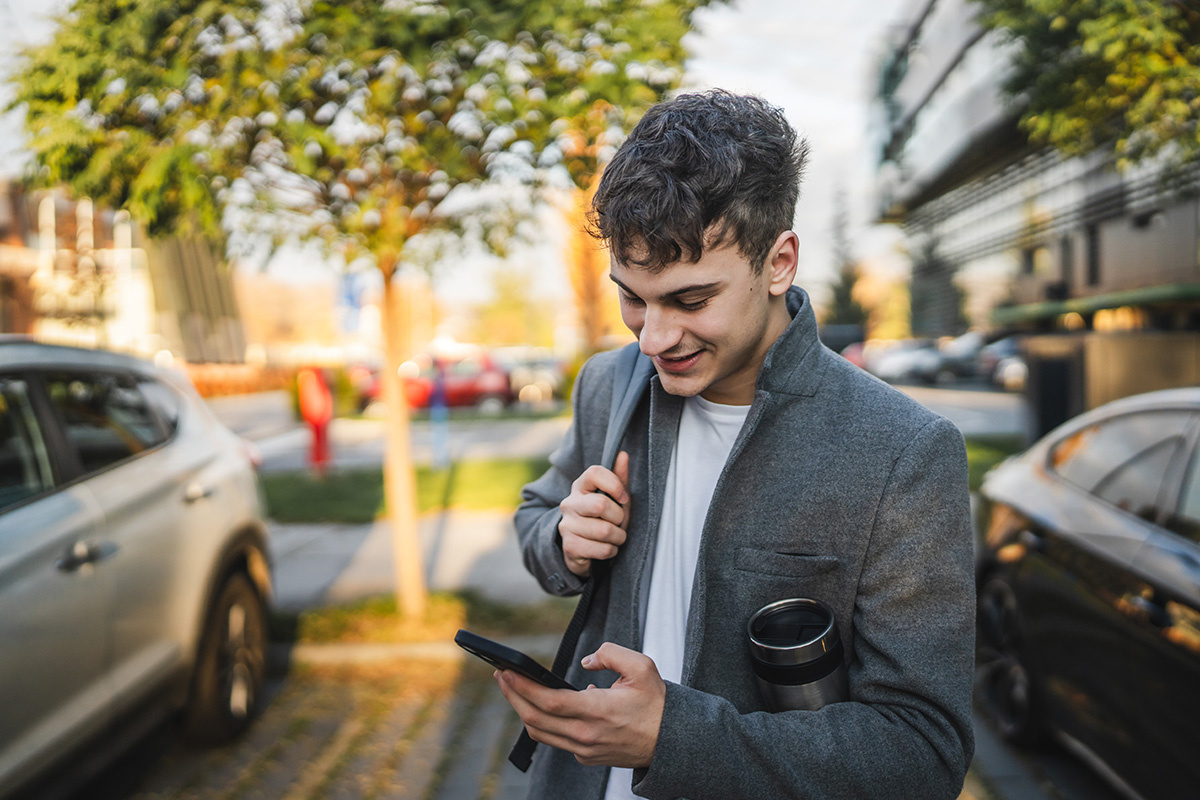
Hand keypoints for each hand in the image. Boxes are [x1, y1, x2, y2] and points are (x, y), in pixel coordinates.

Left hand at [496, 642, 664, 767]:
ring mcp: (585, 749)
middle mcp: (586, 734)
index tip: (507, 673)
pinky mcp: (586, 757)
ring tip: (516, 690)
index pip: (549, 701)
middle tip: (502, 678)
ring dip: (523, 710)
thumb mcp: (642, 667)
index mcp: (597, 711)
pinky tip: (549, 706)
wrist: (672, 742)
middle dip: (513, 696)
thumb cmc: (657, 704)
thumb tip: (587, 662)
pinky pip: (557, 740)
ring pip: (541, 733)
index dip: (523, 687)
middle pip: (535, 719)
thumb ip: (611, 654)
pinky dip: (546, 723)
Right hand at [558, 451, 630, 576]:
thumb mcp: (614, 498)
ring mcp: (567, 525)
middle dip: (619, 517)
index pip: (594, 473)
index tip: (623, 498)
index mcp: (580, 487)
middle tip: (620, 523)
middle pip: (601, 504)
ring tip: (615, 537)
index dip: (615, 485)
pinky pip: (601, 549)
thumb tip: (623, 454)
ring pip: (604, 531)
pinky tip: (606, 548)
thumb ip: (619, 477)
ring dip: (618, 537)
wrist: (582, 549)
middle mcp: (569, 503)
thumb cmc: (603, 518)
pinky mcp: (569, 546)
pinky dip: (611, 551)